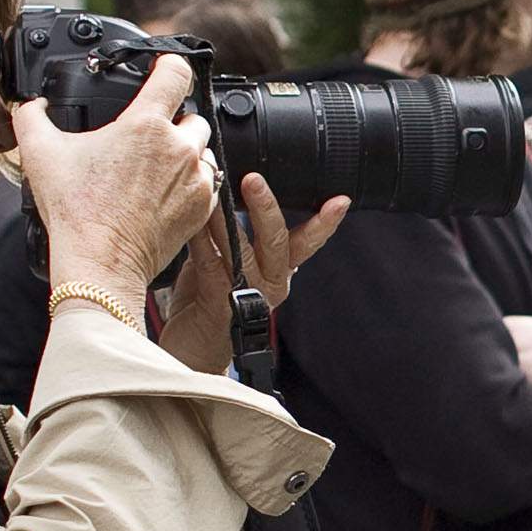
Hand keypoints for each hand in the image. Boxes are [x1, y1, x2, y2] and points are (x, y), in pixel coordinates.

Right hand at [14, 53, 213, 289]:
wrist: (101, 263)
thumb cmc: (76, 212)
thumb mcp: (40, 153)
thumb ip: (31, 116)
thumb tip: (31, 104)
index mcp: (146, 124)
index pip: (176, 71)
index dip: (168, 63)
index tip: (161, 66)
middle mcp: (179, 147)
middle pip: (191, 113)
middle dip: (172, 120)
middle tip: (143, 138)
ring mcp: (196, 178)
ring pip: (202, 149)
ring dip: (184, 151)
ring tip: (152, 168)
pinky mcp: (203, 206)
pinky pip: (207, 181)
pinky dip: (190, 182)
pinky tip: (162, 192)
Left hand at [156, 173, 351, 373]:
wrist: (191, 351)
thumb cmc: (206, 301)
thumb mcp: (226, 261)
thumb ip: (231, 234)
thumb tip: (222, 188)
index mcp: (279, 270)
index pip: (307, 241)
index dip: (325, 222)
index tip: (340, 201)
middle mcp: (271, 282)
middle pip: (278, 240)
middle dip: (266, 207)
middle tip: (253, 179)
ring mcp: (249, 296)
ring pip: (243, 250)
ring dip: (225, 217)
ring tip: (214, 189)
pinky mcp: (222, 306)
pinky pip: (213, 265)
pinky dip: (202, 241)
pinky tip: (194, 222)